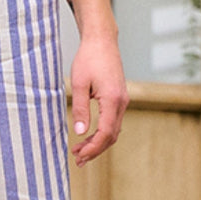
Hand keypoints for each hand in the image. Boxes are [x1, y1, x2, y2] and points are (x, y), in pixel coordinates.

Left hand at [69, 33, 127, 165]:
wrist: (102, 40)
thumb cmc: (89, 58)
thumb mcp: (79, 84)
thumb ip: (81, 109)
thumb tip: (80, 132)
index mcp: (113, 100)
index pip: (105, 133)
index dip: (93, 148)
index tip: (80, 156)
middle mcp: (122, 102)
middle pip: (111, 135)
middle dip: (95, 150)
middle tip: (78, 159)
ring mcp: (123, 100)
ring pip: (113, 130)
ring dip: (98, 142)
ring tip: (80, 151)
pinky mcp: (119, 97)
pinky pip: (113, 121)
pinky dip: (102, 132)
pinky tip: (89, 135)